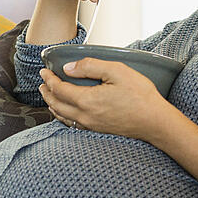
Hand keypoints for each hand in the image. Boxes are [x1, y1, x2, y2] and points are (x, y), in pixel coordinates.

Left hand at [38, 58, 167, 140]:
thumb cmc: (140, 96)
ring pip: (62, 116)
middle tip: (42, 82)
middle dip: (46, 92)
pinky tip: (65, 112)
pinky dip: (62, 116)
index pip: (58, 89)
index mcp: (87, 100)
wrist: (155, 122)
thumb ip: (90, 67)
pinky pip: (72, 124)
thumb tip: (68, 68)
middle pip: (56, 104)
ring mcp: (90, 126)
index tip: (44, 70)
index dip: (49, 78)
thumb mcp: (117, 71)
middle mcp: (85, 116)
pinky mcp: (97, 131)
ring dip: (52, 104)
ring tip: (48, 95)